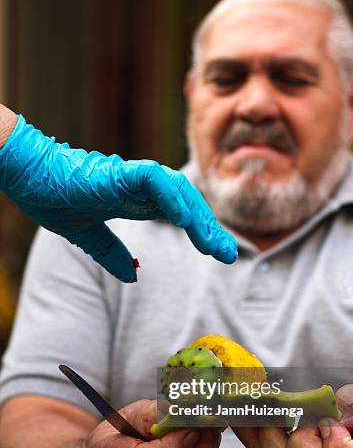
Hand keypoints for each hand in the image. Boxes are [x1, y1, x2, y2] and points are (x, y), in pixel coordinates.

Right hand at [0, 115, 237, 281]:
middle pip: (188, 205)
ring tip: (213, 244)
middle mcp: (142, 189)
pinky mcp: (118, 172)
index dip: (203, 234)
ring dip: (198, 217)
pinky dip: (170, 196)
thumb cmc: (55, 198)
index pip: (181, 216)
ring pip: (178, 191)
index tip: (221, 254)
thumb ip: (112, 253)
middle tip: (230, 254)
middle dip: (211, 230)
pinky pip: (153, 179)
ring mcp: (132, 179)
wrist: (28, 178)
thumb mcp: (89, 237)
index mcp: (138, 201)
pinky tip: (184, 219)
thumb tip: (133, 275)